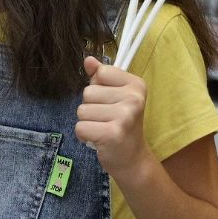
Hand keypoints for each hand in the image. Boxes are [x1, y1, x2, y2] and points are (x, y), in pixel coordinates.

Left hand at [76, 57, 152, 181]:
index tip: (110, 102)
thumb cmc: (121, 124)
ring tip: (103, 129)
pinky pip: (80, 127)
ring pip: (82, 110)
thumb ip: (101, 77)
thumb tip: (87, 60)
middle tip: (106, 120)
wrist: (132, 159)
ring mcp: (124, 116)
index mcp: (136, 85)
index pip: (100, 73)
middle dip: (91, 107)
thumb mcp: (115, 96)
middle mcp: (134, 98)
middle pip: (88, 92)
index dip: (98, 88)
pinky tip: (98, 139)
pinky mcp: (113, 134)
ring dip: (87, 122)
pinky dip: (84, 135)